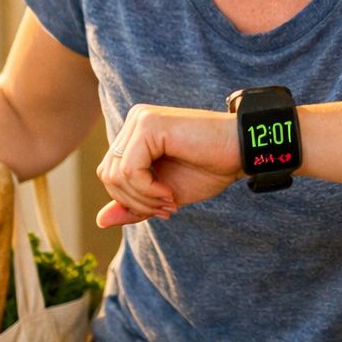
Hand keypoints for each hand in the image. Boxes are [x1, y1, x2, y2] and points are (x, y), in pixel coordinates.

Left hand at [95, 104, 240, 226]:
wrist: (242, 152)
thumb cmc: (209, 169)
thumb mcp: (164, 195)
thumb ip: (133, 205)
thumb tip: (99, 221)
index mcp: (136, 134)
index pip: (109, 174)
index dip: (130, 200)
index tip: (164, 208)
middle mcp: (134, 121)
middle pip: (107, 174)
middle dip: (135, 201)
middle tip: (168, 207)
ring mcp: (141, 120)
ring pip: (115, 174)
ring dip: (143, 198)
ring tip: (170, 200)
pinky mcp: (149, 124)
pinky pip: (129, 169)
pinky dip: (147, 190)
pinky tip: (169, 192)